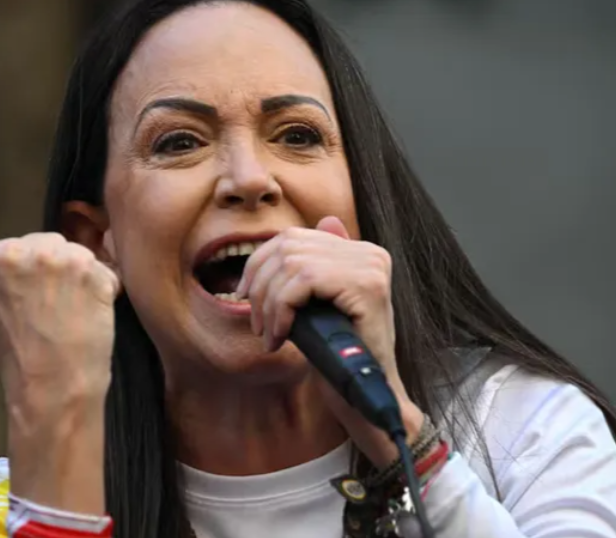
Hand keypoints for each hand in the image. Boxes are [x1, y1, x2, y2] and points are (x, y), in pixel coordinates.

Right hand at [0, 232, 119, 512]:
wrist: (52, 386)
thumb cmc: (20, 360)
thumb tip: (15, 273)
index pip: (14, 248)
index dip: (32, 274)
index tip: (34, 299)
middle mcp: (11, 251)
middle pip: (48, 244)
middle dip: (58, 270)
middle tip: (59, 307)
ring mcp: (50, 256)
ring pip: (78, 254)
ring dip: (83, 278)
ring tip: (74, 312)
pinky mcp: (85, 266)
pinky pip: (104, 270)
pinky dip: (105, 290)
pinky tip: (92, 313)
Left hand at [236, 216, 422, 466]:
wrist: (366, 394)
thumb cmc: (340, 354)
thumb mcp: (321, 304)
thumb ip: (319, 266)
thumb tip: (326, 221)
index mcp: (361, 252)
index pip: (295, 237)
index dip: (260, 262)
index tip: (245, 294)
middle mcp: (369, 252)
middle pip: (288, 246)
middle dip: (260, 285)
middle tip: (257, 323)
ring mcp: (370, 266)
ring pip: (291, 264)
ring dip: (268, 303)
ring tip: (268, 333)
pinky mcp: (365, 285)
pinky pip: (302, 282)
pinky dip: (280, 310)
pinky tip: (280, 336)